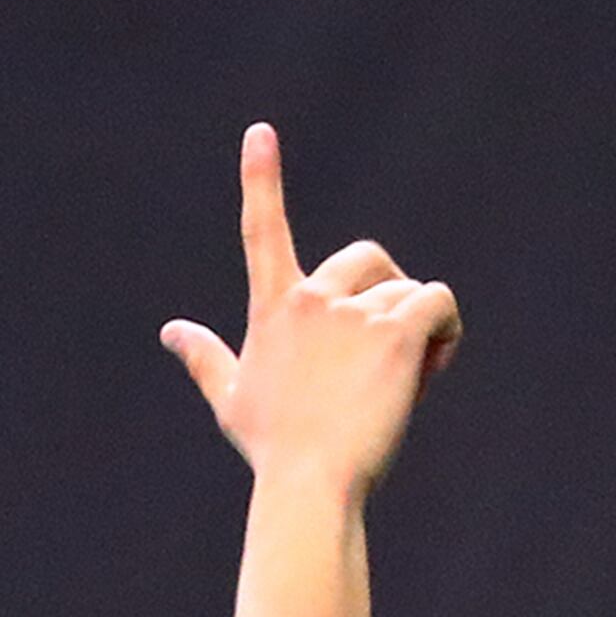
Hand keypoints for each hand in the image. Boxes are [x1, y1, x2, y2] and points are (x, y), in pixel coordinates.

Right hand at [162, 124, 461, 497]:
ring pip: (408, 293)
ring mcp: (354, 313)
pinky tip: (427, 370)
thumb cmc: (271, 447)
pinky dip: (445, 334)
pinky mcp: (396, 331)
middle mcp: (311, 299)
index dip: (261, 179)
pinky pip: (438, 303)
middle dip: (384, 293)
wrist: (310, 483)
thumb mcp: (231, 398)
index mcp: (271, 310)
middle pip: (367, 261)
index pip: (263, 231)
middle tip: (382, 352)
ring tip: (398, 385)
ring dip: (414, 333)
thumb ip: (205, 356)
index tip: (260, 133)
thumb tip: (170, 331)